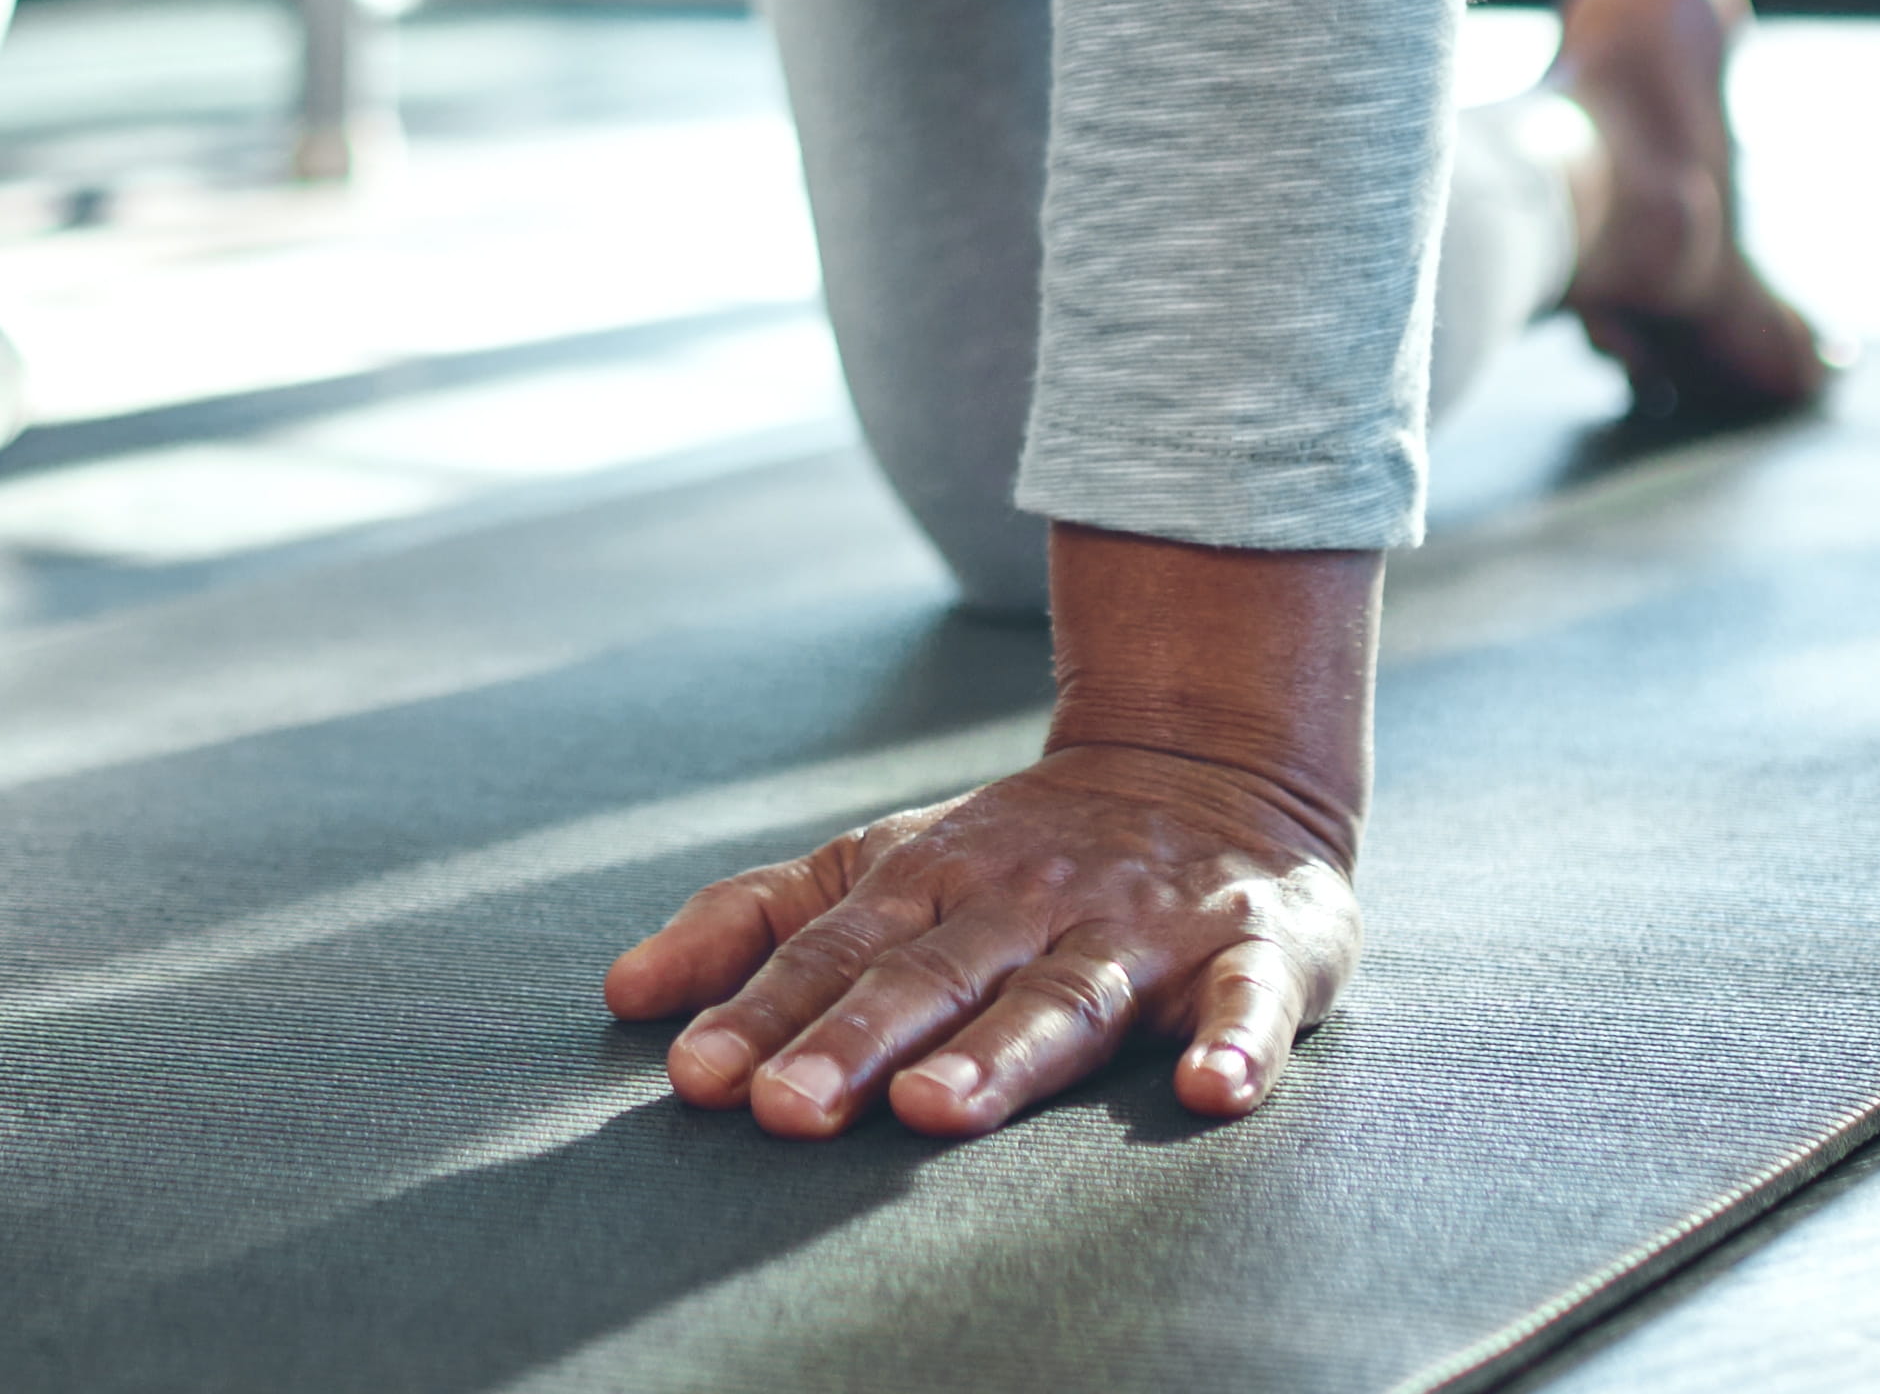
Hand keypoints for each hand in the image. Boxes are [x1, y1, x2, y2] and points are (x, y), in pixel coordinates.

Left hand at [607, 738, 1363, 1134]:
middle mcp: (1028, 901)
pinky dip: (1238, 1042)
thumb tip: (622, 994)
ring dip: (1001, 1054)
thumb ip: (754, 925)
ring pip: (1066, 995)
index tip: (696, 1077)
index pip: (832, 952)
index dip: (762, 1012)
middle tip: (786, 1109)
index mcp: (930, 883)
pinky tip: (1208, 1090)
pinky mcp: (1257, 950)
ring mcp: (1143, 927)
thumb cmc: (1017, 854)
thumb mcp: (878, 866)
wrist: (1215, 770)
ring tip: (935, 1108)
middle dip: (854, 1040)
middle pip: (933, 977)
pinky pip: (1252, 999)